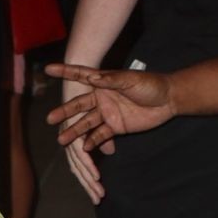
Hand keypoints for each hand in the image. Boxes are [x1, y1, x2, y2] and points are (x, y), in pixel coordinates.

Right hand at [46, 62, 177, 203]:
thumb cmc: (151, 84)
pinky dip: (93, 141)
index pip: (81, 75)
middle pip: (79, 105)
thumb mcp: (131, 80)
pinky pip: (101, 135)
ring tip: (62, 140)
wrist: (169, 100)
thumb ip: (111, 80)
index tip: (48, 69)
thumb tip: (92, 78)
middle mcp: (101, 98)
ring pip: (86, 123)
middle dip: (65, 112)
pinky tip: (85, 147)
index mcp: (103, 83)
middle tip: (51, 118)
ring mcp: (107, 113)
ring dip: (75, 131)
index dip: (65, 72)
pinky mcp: (115, 127)